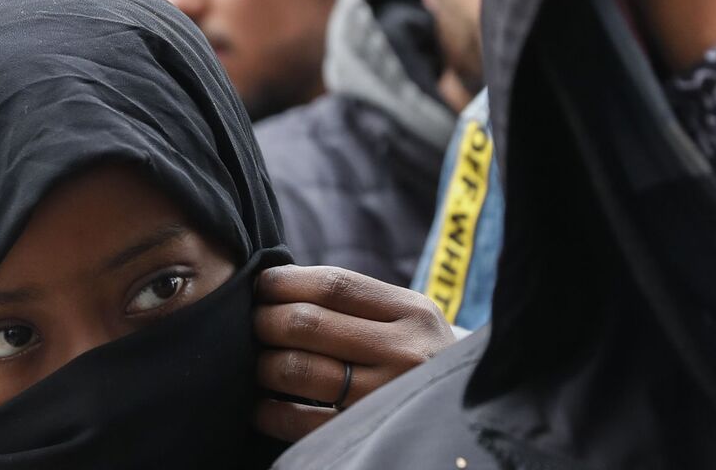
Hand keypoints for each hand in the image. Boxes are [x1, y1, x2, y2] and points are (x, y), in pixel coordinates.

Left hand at [251, 264, 455, 441]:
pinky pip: (302, 421)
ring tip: (257, 363)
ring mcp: (386, 395)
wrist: (463, 409)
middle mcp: (404, 351)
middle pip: (308, 324)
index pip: (332, 284)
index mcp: (411, 312)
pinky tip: (261, 406)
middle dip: (265, 322)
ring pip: (299, 370)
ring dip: (263, 365)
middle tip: (251, 326)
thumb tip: (273, 286)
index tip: (260, 287)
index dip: (283, 282)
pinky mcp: (366, 433)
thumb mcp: (406, 318)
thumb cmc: (415, 354)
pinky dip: (269, 412)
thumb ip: (354, 301)